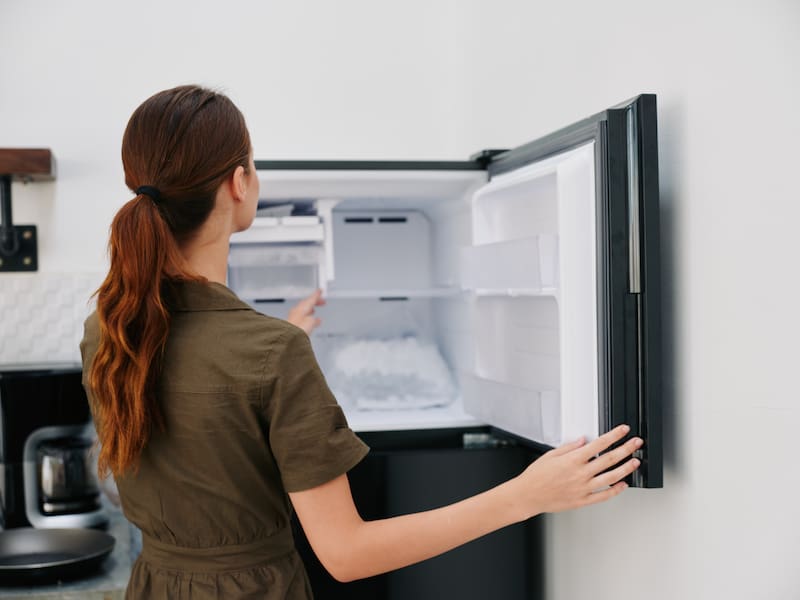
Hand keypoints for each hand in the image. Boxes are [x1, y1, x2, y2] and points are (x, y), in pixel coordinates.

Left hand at [287, 289, 325, 334]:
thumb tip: (316, 320)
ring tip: (314, 310)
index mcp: (302, 308)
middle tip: (320, 301)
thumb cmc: (297, 329)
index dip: (316, 295)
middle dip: (313, 302)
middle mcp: (296, 311)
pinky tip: (308, 321)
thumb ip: (314, 319)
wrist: (287, 338)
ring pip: (303, 311)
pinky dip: (306, 317)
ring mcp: (293, 318)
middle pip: (306, 304)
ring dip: (309, 310)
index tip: (320, 291)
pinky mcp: (292, 324)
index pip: (310, 299)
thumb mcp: (311, 322)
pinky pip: (301, 318)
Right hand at [513, 424, 642, 518]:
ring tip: (635, 462)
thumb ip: (569, 447)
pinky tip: (623, 485)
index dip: (614, 436)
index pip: (599, 444)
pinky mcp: (582, 500)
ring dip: (625, 469)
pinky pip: (603, 496)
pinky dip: (615, 490)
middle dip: (626, 449)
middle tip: (636, 443)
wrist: (528, 495)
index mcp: (573, 460)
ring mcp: (583, 488)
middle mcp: (580, 473)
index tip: (623, 431)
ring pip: (611, 477)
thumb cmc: (536, 476)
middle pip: (609, 459)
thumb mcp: (550, 455)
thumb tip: (583, 441)